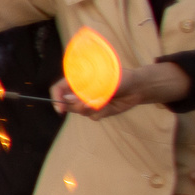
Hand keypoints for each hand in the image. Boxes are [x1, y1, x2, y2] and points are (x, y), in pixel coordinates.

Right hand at [58, 59, 188, 118]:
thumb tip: (69, 99)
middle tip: (90, 104)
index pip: (59, 88)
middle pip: (67, 103)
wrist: (137, 88)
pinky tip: (111, 105)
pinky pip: (93, 117)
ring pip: (81, 112)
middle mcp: (81, 91)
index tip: (60, 108)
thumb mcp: (102, 82)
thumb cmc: (121, 78)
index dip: (56, 98)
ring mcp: (88, 102)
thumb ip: (85, 91)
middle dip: (78, 106)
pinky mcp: (97, 111)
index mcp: (78, 80)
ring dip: (92, 109)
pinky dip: (102, 112)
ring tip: (106, 101)